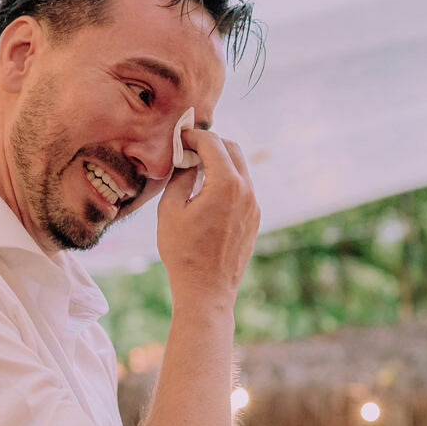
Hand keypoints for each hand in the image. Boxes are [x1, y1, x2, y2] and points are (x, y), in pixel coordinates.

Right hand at [156, 130, 259, 301]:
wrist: (206, 289)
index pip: (212, 142)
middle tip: (187, 149)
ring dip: (220, 160)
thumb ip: (181, 176)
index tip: (178, 139)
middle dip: (210, 143)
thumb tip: (187, 158)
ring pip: (241, 167)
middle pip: (233, 148)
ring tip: (196, 168)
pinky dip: (228, 179)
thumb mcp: (171, 209)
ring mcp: (254, 205)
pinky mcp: (255, 218)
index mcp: (226, 185)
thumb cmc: (183, 252)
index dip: (193, 136)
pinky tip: (208, 190)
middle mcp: (247, 191)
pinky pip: (244, 187)